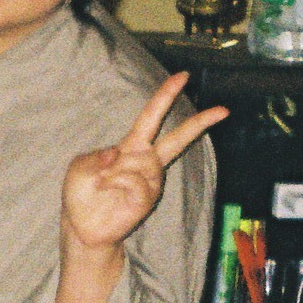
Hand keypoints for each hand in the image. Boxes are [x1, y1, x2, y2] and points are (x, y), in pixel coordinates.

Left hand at [62, 73, 226, 252]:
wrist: (82, 226)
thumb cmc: (82, 193)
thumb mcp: (78, 168)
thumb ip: (94, 157)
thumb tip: (115, 154)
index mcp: (130, 147)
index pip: (151, 117)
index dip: (165, 96)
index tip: (182, 77)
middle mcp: (146, 161)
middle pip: (178, 139)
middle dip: (200, 122)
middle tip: (223, 109)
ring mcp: (150, 180)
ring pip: (142, 163)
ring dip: (116, 171)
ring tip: (104, 184)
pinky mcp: (148, 198)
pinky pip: (135, 181)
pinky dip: (118, 184)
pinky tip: (113, 193)